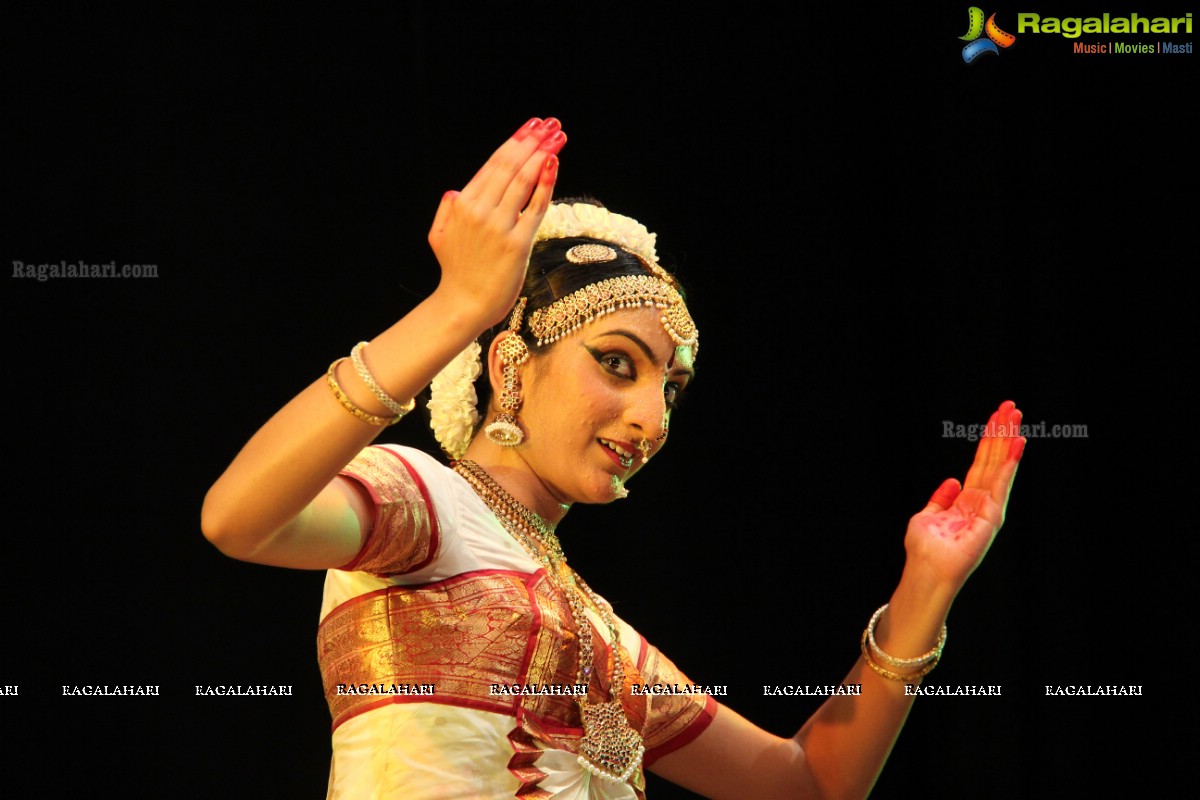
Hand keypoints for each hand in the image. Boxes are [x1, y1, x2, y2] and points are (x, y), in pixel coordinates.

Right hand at [427, 117, 565, 328]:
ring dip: (542, 153)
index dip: (514, 143)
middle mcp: (480, 211)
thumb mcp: (438, 236)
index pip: (492, 166)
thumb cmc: (455, 272)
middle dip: (532, 141)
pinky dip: (545, 183)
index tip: (531, 127)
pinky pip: (535, 207)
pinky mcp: (517, 244)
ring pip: (523, 181)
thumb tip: (456, 190)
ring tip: (557, 136)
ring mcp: (499, 226)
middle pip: (510, 167)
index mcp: (462, 205)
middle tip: (550, 124)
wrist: (463, 305)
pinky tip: (553, 162)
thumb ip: (446, 210)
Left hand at [904, 400, 1025, 592]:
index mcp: (967, 500)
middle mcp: (981, 502)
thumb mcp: (927, 515)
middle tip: (1011, 406)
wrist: (926, 572)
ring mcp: (989, 509)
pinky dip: (1011, 463)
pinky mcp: (992, 517)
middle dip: (1002, 433)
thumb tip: (951, 480)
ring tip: (1016, 415)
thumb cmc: (925, 550)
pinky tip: (1018, 443)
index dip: (988, 440)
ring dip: (1009, 440)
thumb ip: (941, 498)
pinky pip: (1002, 483)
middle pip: (994, 460)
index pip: (981, 463)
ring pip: (1001, 466)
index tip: (996, 416)